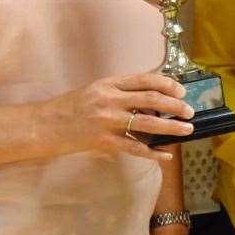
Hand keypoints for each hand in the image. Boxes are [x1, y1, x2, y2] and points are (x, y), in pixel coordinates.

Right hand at [34, 72, 194, 162]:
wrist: (44, 125)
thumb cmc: (71, 107)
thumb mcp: (96, 90)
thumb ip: (121, 92)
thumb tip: (152, 98)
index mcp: (109, 83)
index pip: (146, 79)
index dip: (168, 84)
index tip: (182, 90)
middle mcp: (110, 99)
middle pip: (152, 100)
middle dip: (176, 105)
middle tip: (190, 111)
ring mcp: (107, 121)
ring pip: (148, 124)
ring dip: (171, 127)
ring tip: (187, 130)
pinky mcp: (103, 141)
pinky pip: (134, 148)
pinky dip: (153, 153)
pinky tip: (166, 156)